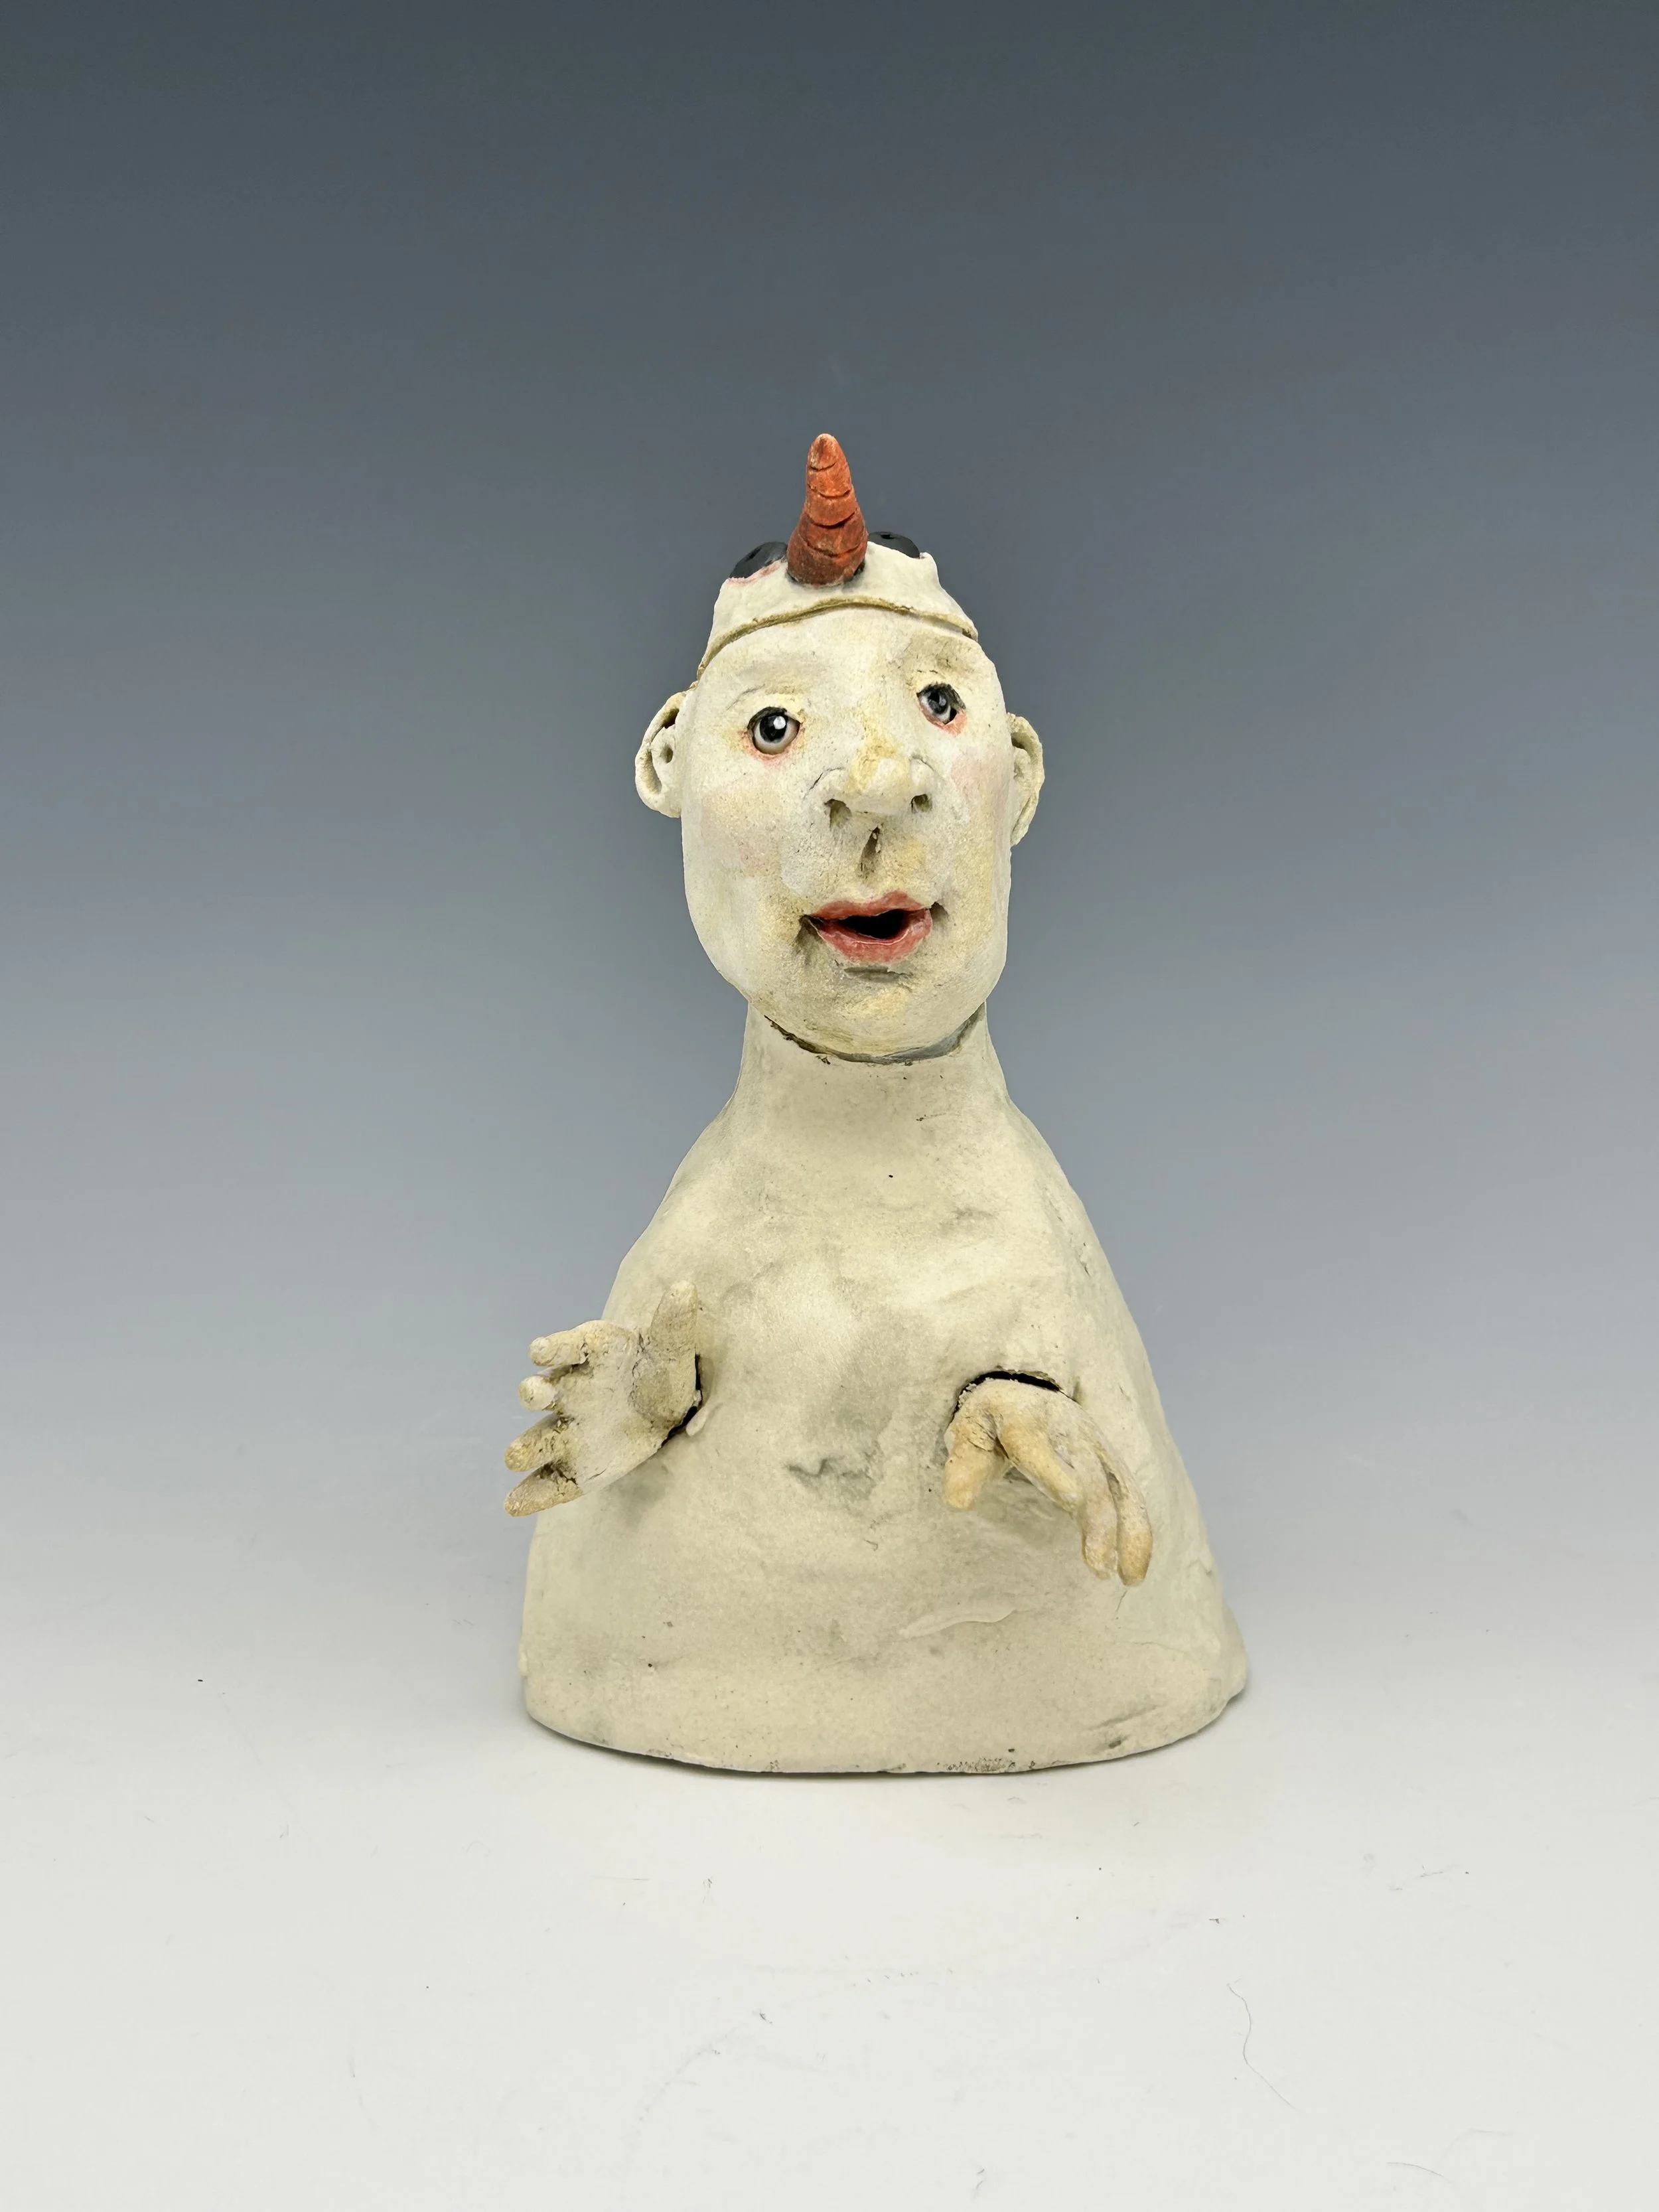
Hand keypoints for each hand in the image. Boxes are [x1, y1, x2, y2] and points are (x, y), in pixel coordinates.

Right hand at [503, 1282, 699, 1515]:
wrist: (663, 1411)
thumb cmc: (660, 1372)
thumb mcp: (672, 1349)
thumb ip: (674, 1323)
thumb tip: (685, 1288)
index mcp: (588, 1357)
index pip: (565, 1346)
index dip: (552, 1347)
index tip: (541, 1350)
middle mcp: (567, 1392)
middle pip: (540, 1392)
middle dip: (534, 1393)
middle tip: (535, 1394)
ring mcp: (566, 1431)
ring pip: (537, 1438)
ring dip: (525, 1447)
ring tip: (515, 1458)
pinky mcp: (573, 1466)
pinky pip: (549, 1481)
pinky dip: (531, 1493)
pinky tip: (514, 1505)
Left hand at [943, 1376, 1152, 1583]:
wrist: (1025, 1386)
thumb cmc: (991, 1420)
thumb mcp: (969, 1432)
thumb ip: (964, 1465)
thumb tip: (958, 1502)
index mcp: (1023, 1420)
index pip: (1037, 1445)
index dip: (1055, 1471)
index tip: (1073, 1500)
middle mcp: (1067, 1431)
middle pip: (1088, 1475)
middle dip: (1098, 1519)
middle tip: (1098, 1565)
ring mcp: (1095, 1445)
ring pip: (1120, 1488)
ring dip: (1128, 1532)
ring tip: (1128, 1577)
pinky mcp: (1111, 1462)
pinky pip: (1130, 1497)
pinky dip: (1138, 1534)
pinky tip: (1134, 1572)